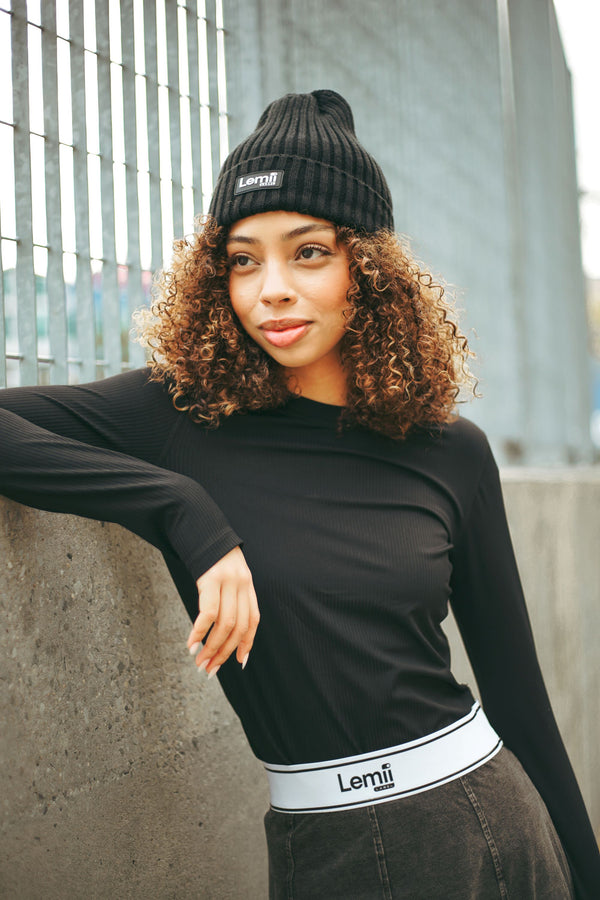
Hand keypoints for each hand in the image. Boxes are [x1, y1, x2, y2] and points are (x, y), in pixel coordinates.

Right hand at [186, 546, 258, 676]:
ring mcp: (227, 582)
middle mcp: (241, 585)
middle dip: (225, 652)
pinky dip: (200, 632)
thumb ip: (230, 597)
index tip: (239, 662)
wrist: (202, 528)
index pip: (253, 620)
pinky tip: (190, 644)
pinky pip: (208, 612)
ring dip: (212, 647)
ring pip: (225, 624)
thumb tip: (224, 629)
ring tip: (199, 662)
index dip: (247, 643)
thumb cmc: (212, 556)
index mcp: (248, 586)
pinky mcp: (210, 579)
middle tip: (210, 669)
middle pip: (238, 627)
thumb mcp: (228, 575)